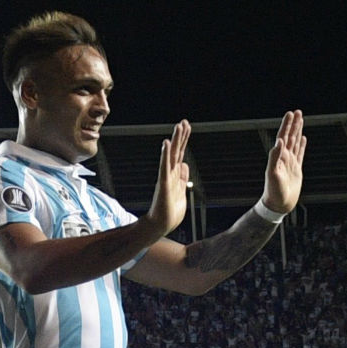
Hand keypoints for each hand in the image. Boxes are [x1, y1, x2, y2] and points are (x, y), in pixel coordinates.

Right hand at [145, 119, 191, 233]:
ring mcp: (166, 177)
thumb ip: (183, 178)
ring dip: (175, 140)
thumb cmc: (170, 212)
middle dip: (181, 136)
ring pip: (172, 155)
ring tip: (179, 126)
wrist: (160, 226)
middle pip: (177, 151)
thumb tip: (185, 164)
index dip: (183, 141)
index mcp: (175, 175)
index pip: (180, 154)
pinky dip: (165, 154)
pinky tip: (166, 143)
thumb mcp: (182, 192)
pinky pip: (164, 166)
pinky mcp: (163, 184)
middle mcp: (170, 174)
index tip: (186, 127)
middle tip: (184, 122)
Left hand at [261, 110, 305, 214]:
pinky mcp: (296, 170)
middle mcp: (284, 157)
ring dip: (297, 131)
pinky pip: (300, 154)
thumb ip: (275, 157)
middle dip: (294, 124)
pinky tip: (303, 139)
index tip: (291, 114)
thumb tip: (280, 142)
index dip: (287, 125)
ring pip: (295, 143)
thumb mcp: (273, 174)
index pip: (283, 136)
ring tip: (301, 120)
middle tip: (297, 112)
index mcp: (278, 156)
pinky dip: (301, 145)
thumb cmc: (273, 191)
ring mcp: (290, 163)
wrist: (278, 205)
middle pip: (290, 136)